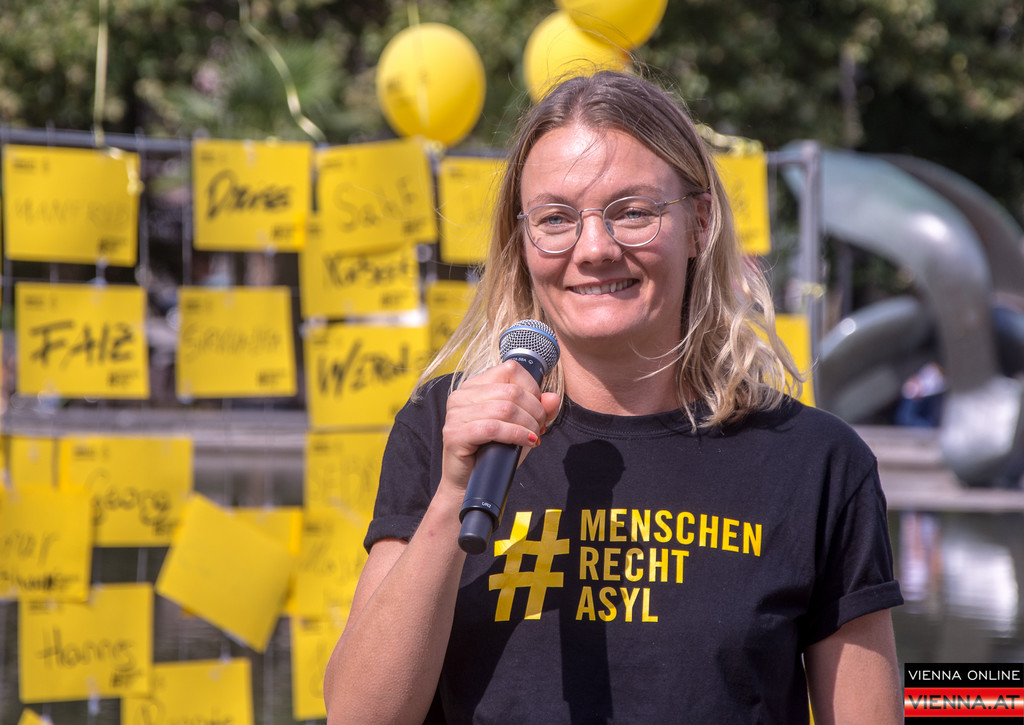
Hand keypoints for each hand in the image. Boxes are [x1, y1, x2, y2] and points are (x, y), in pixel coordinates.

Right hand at [441, 360, 560, 492]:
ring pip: (505, 409)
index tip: (539, 409)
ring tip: (534, 437)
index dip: (532, 388)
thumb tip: (553, 398)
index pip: (510, 370)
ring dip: (528, 424)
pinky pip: (493, 428)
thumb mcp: (521, 427)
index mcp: (474, 386)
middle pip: (511, 391)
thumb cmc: (493, 452)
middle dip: (534, 410)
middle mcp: (461, 395)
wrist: (468, 484)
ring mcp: (455, 414)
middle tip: (540, 428)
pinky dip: (516, 435)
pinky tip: (527, 442)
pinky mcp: (455, 434)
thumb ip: (538, 411)